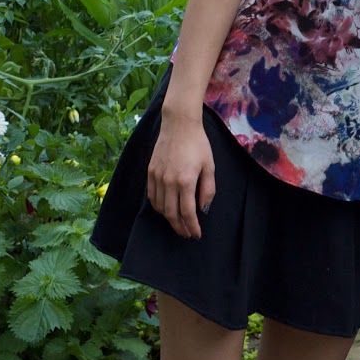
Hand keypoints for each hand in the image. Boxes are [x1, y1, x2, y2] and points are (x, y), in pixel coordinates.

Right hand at [147, 112, 216, 239]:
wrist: (179, 125)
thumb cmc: (198, 144)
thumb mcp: (210, 166)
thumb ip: (207, 189)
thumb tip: (203, 208)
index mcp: (185, 181)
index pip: (187, 212)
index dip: (192, 226)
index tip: (196, 234)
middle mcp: (168, 181)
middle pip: (171, 214)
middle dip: (180, 227)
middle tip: (187, 234)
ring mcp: (157, 177)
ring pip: (160, 207)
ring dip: (169, 219)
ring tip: (178, 223)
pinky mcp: (150, 172)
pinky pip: (152, 196)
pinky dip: (158, 207)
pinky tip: (166, 209)